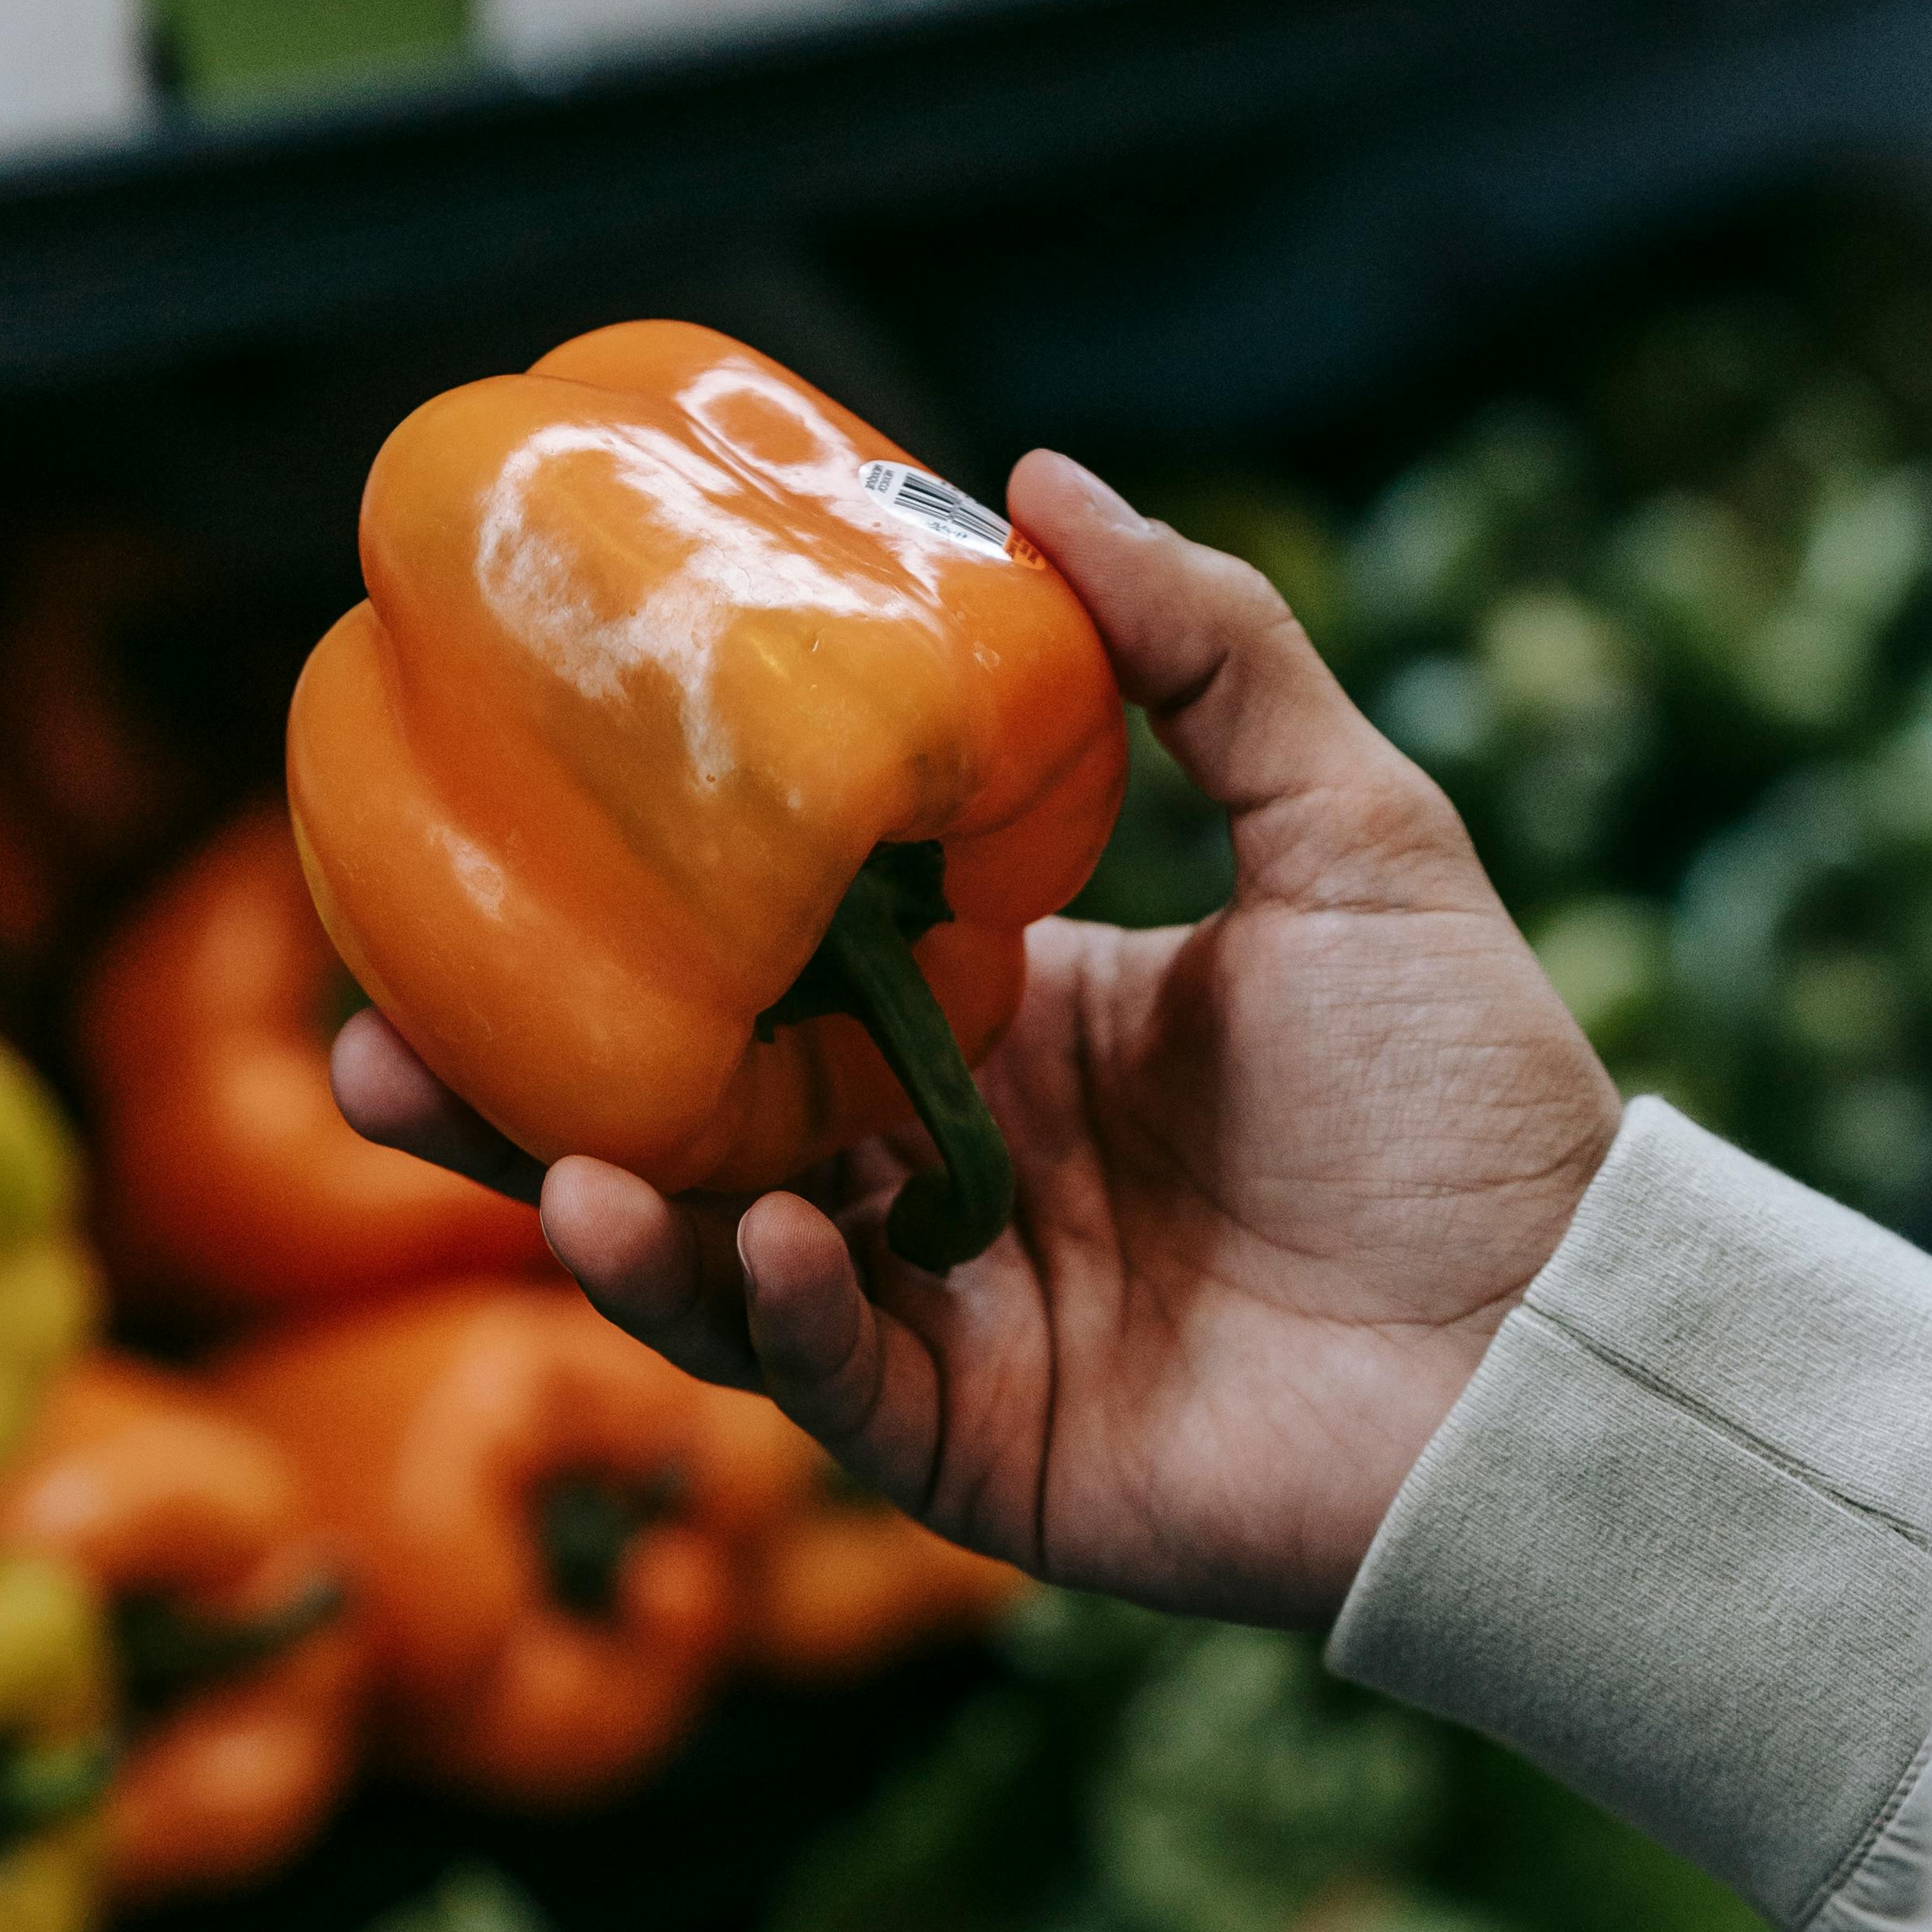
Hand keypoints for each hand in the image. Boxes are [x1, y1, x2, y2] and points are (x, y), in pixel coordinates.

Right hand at [333, 460, 1615, 1630]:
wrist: (1559, 1339)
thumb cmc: (1472, 1096)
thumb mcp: (1349, 829)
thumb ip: (1206, 654)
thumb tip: (1040, 474)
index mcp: (1004, 1031)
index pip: (766, 976)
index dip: (629, 936)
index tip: (483, 858)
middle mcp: (944, 1177)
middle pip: (689, 1135)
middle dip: (517, 1104)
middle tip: (371, 1040)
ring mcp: (950, 1327)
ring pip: (723, 1276)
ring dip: (616, 1227)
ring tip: (543, 1163)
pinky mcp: (985, 1458)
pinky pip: (842, 1391)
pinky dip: (787, 1323)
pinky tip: (765, 1244)